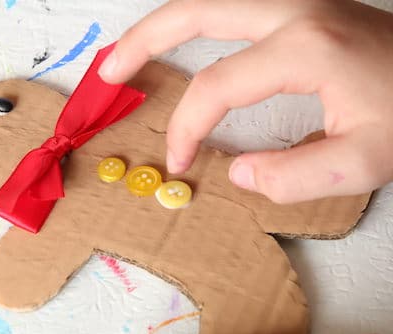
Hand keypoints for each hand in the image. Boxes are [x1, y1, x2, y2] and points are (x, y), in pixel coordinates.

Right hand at [99, 0, 392, 202]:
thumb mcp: (364, 161)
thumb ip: (293, 177)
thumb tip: (237, 171)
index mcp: (303, 47)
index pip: (215, 86)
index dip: (186, 127)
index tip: (180, 163)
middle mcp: (293, 10)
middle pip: (196, 10)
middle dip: (142, 42)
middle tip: (109, 72)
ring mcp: (298, 0)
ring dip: (164, 22)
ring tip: (131, 51)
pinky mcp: (303, 6)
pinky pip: (233, 4)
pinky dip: (196, 17)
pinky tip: (186, 34)